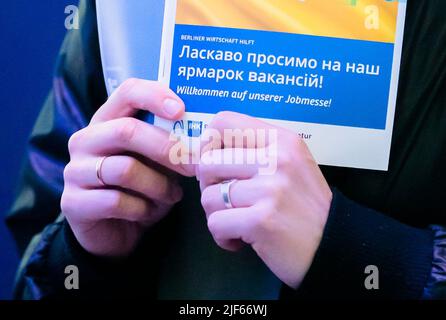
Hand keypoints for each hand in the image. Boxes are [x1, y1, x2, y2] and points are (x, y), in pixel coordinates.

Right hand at [61, 79, 192, 257]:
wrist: (114, 230)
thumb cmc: (142, 188)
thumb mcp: (158, 162)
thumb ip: (171, 144)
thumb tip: (204, 135)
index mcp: (107, 121)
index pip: (127, 92)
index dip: (155, 96)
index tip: (181, 110)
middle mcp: (85, 140)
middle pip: (127, 131)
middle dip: (167, 149)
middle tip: (193, 165)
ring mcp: (74, 171)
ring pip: (125, 170)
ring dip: (158, 185)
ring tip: (173, 195)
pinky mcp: (72, 202)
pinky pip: (116, 202)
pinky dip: (142, 209)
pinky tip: (149, 212)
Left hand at [197, 112, 331, 287]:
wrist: (335, 245)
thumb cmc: (305, 206)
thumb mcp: (290, 165)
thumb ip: (253, 153)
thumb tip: (203, 155)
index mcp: (281, 140)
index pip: (224, 122)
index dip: (207, 145)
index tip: (214, 166)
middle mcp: (276, 159)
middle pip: (208, 162)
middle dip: (209, 187)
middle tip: (226, 202)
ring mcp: (269, 190)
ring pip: (208, 196)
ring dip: (216, 215)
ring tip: (237, 223)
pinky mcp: (261, 220)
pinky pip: (216, 224)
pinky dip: (223, 237)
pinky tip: (240, 240)